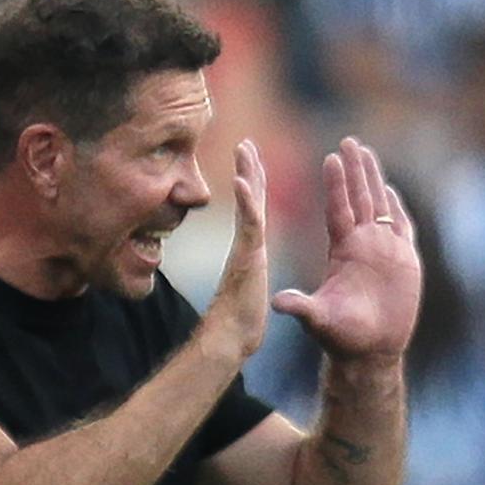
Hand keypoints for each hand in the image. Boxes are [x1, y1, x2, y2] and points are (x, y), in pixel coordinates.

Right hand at [198, 139, 269, 359]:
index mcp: (251, 252)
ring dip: (247, 174)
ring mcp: (245, 249)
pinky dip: (247, 201)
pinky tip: (244, 180)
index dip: (253, 187)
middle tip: (246, 143)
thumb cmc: (239, 326)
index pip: (254, 212)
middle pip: (250, 200)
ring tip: (245, 148)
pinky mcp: (245, 257)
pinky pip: (249, 223)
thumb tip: (245, 279)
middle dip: (248, 169)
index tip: (251, 163)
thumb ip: (246, 280)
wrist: (230, 341)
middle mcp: (247, 245)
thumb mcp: (249, 295)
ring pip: (249, 204)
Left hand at [272, 137, 421, 361]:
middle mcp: (362, 245)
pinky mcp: (404, 262)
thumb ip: (302, 307)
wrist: (369, 352)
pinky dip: (399, 209)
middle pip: (359, 198)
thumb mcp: (319, 319)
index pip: (339, 209)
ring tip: (368, 152)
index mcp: (342, 250)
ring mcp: (384, 251)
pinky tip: (392, 190)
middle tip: (349, 141)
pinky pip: (402, 229)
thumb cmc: (342, 337)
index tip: (331, 158)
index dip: (336, 184)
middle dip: (355, 170)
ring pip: (380, 206)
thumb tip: (279, 302)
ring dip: (374, 179)